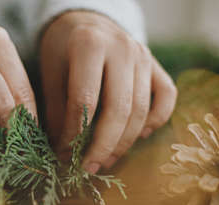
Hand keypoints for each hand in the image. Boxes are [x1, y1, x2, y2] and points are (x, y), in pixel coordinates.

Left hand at [40, 11, 176, 173]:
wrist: (87, 22)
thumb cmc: (63, 50)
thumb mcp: (51, 74)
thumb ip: (56, 111)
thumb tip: (64, 153)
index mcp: (90, 45)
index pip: (84, 101)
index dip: (74, 134)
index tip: (65, 155)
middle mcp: (123, 48)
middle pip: (119, 109)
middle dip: (103, 146)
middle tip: (89, 167)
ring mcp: (144, 56)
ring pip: (142, 110)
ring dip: (125, 142)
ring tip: (106, 160)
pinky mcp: (157, 65)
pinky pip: (166, 98)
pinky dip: (155, 121)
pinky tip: (138, 136)